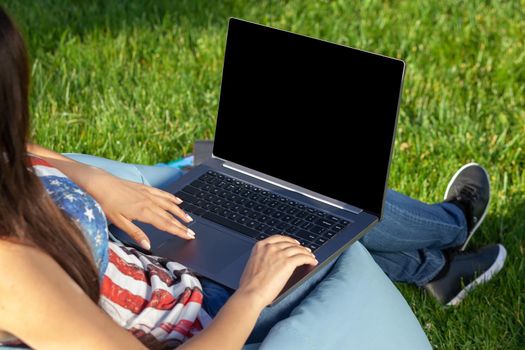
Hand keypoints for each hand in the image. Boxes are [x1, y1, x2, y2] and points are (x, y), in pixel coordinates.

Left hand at [25, 144, 194, 249]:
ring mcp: (147, 194)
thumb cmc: (105, 203)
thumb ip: (135, 233)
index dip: (178, 231)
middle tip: (192, 232)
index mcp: (144, 213)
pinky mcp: (143, 188)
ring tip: (188, 218)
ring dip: (179, 212)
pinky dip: (171, 197)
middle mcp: (149, 202)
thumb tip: (149, 245)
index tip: (189, 236)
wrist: (98, 183)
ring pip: (168, 204)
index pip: (165, 224)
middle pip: (169, 216)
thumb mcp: (118, 222)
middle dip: (182, 224)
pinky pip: (162, 193)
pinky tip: (177, 200)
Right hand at [237, 234, 317, 307]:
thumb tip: (269, 261)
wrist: (251, 293)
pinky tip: (312, 262)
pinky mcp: (287, 263)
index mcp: (260, 246)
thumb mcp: (252, 264)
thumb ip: (261, 258)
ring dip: (306, 253)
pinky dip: (309, 259)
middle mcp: (270, 247)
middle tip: (305, 250)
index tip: (294, 243)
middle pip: (290, 243)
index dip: (289, 240)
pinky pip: (303, 257)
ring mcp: (279, 254)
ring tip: (311, 256)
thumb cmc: (249, 284)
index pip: (278, 238)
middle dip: (299, 247)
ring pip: (298, 249)